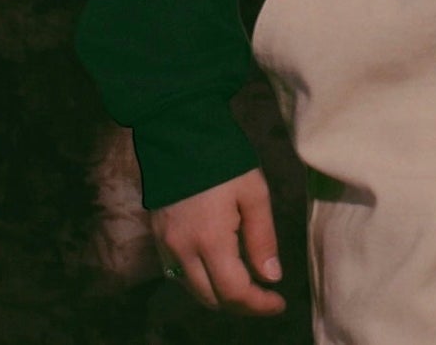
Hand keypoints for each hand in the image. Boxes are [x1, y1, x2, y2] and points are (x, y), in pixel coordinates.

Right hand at [152, 167, 286, 314]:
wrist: (177, 129)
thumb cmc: (223, 158)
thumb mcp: (254, 193)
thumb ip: (262, 238)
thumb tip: (271, 277)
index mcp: (209, 240)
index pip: (234, 292)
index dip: (259, 304)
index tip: (279, 301)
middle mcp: (182, 250)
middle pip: (211, 299)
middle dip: (241, 304)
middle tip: (265, 296)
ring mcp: (165, 244)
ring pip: (193, 290)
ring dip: (220, 294)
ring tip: (246, 283)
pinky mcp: (156, 236)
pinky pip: (178, 273)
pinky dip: (201, 280)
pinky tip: (219, 267)